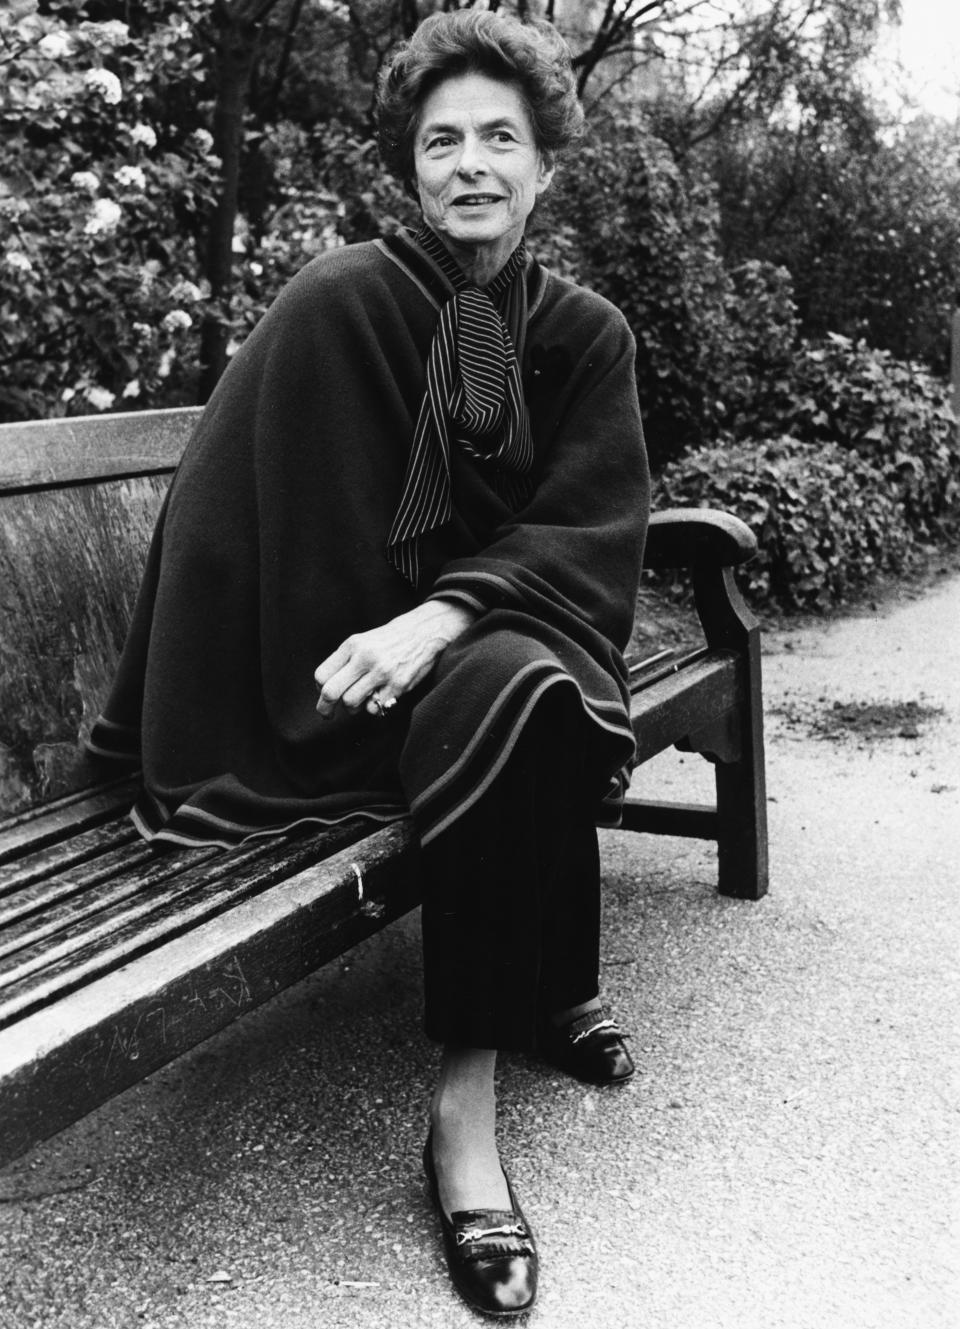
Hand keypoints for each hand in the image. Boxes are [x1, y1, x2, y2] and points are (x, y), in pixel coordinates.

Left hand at [314, 600, 476, 718]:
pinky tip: (379, 698)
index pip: (322, 675)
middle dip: (325, 708)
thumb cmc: (390, 640)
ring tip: (361, 701)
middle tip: (327, 714)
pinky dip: (373, 708)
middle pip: (331, 692)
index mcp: (352, 645)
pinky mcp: (398, 685)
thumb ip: (344, 660)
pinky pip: (374, 708)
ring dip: (352, 708)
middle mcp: (365, 658)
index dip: (320, 690)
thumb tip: (325, 687)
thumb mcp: (363, 641)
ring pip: (351, 703)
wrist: (425, 632)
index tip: (325, 695)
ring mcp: (382, 672)